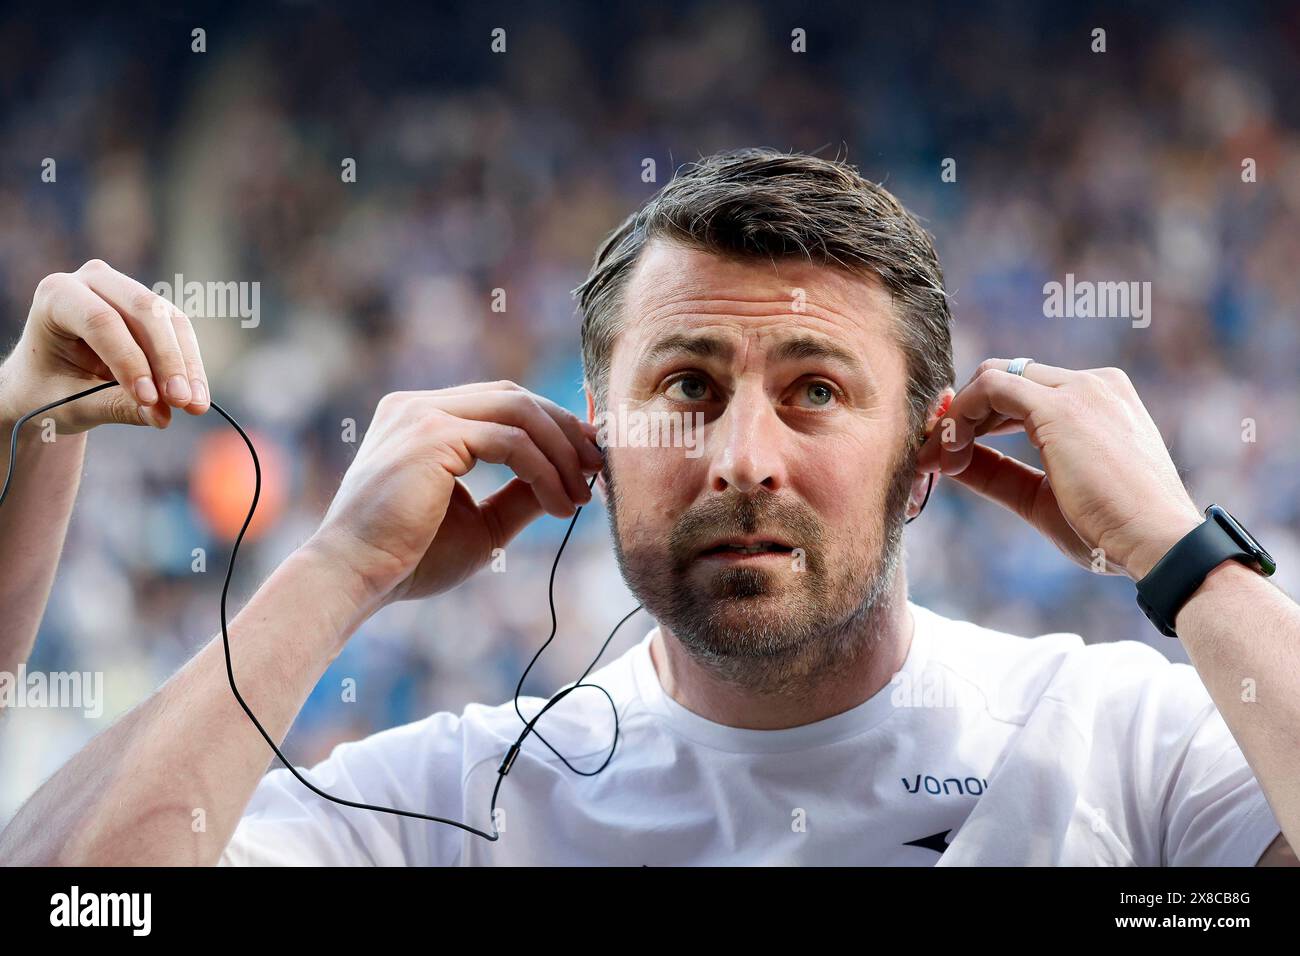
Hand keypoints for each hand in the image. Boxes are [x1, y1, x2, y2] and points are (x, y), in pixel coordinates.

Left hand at [0, 259, 208, 431]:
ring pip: (170, 320)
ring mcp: (127, 289)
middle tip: (181, 401)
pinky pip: (181, 332)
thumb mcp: (71, 403)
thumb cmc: (47, 390)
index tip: (149, 400)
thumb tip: (161, 416)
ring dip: (187, 365)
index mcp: (56, 295)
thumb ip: (113, 406)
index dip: (129, 360)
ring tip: (194, 405)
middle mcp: (93, 281)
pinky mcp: (153, 307)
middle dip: (167, 360)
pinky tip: (196, 396)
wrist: (50, 381)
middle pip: (143, 311)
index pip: (100, 321)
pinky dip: (190, 366)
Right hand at [305, 381, 604, 612]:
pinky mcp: (430, 435)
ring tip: (581, 494)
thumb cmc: (409, 560)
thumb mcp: (480, 522)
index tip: (586, 458)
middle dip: (565, 430)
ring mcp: (422, 414)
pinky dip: (545, 470)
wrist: (355, 579)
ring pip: (518, 411)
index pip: (500, 402)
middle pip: (514, 396)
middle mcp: (417, 406)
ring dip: (561, 451)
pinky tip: (560, 505)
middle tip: (598, 469)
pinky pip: (510, 441)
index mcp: (420, 417)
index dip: (550, 424)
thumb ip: (521, 494)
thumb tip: (571, 478)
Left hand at [916, 359, 1201, 580]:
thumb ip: (999, 473)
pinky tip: (951, 453)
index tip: (954, 452)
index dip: (981, 418)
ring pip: (994, 378)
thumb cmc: (1112, 531)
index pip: (1025, 391)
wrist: (1159, 544)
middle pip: (1006, 377)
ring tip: (941, 462)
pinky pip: (991, 388)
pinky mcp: (1061, 407)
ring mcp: (1080, 390)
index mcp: (1101, 401)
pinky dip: (961, 416)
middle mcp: (1093, 385)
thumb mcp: (1043, 497)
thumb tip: (953, 459)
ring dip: (957, 418)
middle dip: (963, 413)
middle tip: (938, 456)